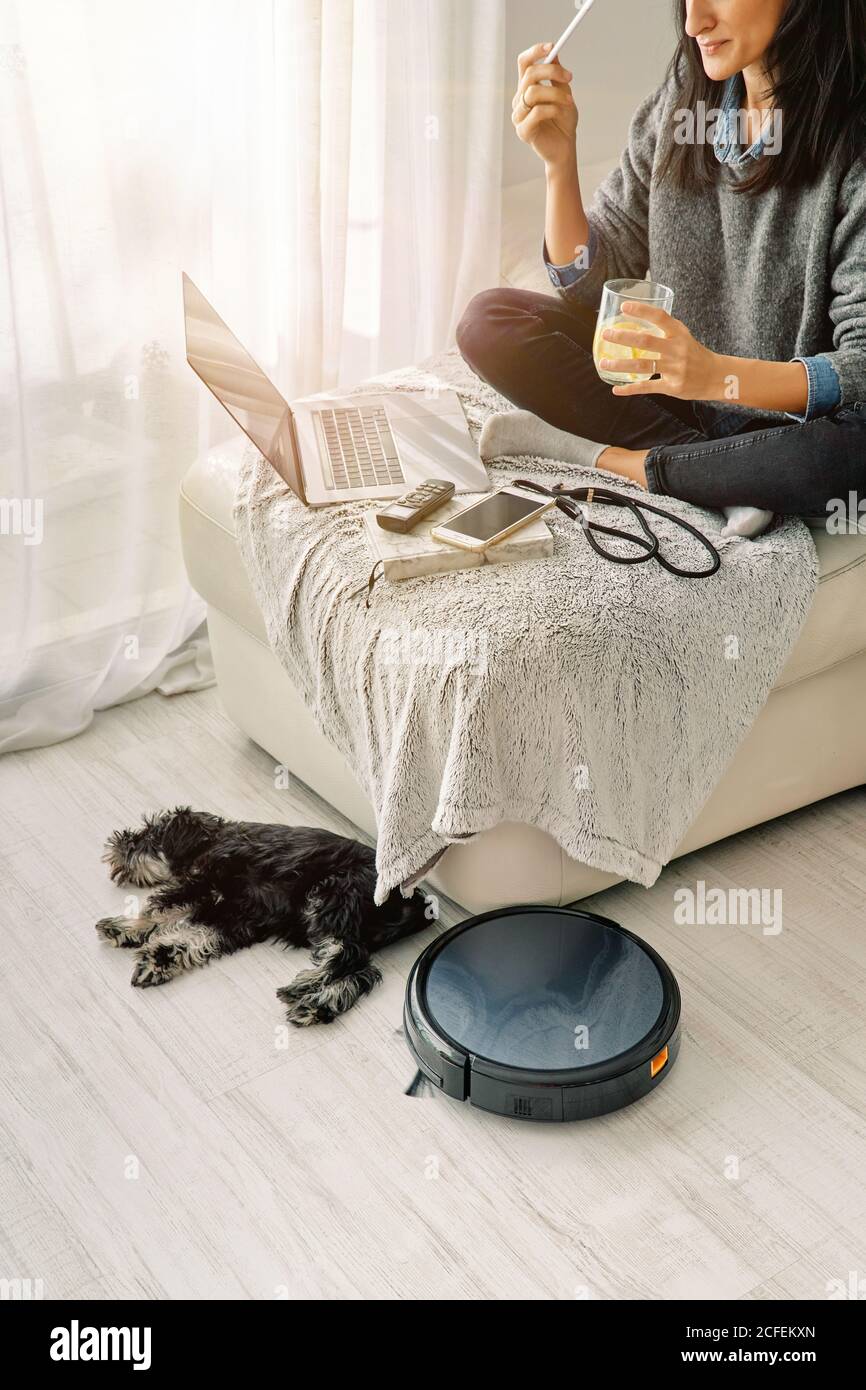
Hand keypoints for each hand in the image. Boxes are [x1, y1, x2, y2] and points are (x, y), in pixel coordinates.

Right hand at [512, 42, 577, 170]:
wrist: (565, 149)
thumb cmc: (563, 122)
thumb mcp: (564, 93)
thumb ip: (557, 76)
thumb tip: (555, 52)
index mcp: (526, 88)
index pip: (524, 63)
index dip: (535, 52)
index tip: (552, 46)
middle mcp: (519, 100)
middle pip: (529, 75)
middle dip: (552, 71)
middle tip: (570, 76)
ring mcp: (518, 116)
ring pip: (533, 92)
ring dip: (556, 93)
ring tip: (570, 101)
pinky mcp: (523, 131)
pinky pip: (537, 112)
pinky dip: (553, 109)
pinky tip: (562, 113)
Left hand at [598, 302, 722, 400]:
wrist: (716, 376)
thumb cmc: (694, 354)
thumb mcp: (683, 338)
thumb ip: (662, 333)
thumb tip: (634, 330)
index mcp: (679, 333)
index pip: (660, 317)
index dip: (642, 311)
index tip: (624, 307)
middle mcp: (677, 349)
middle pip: (646, 341)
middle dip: (623, 338)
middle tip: (606, 335)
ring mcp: (675, 369)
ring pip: (643, 365)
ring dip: (620, 365)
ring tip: (604, 363)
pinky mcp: (672, 386)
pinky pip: (647, 387)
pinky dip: (630, 389)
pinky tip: (616, 389)